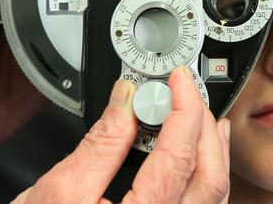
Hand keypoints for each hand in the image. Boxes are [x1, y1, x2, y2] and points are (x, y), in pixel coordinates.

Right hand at [14, 67, 230, 203]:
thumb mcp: (58, 193)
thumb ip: (101, 143)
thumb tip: (126, 99)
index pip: (179, 154)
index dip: (185, 107)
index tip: (180, 80)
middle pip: (209, 177)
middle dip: (204, 127)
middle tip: (188, 95)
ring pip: (214, 195)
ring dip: (213, 151)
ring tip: (203, 118)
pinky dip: (207, 177)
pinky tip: (201, 157)